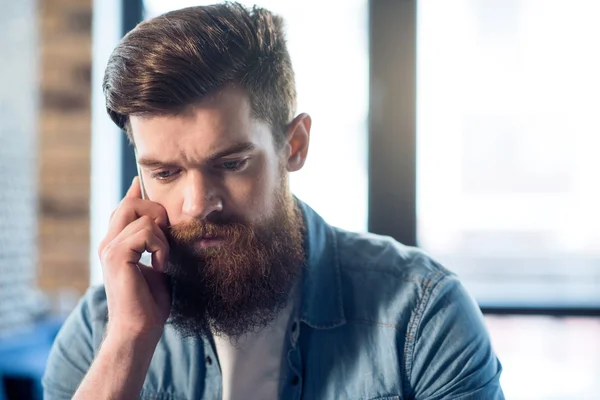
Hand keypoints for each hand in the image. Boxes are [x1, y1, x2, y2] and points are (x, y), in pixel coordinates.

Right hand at [98, 177, 170, 338]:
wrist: (140, 328)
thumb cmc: (151, 303)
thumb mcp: (157, 264)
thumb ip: (155, 243)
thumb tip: (164, 225)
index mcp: (117, 244)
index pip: (124, 208)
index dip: (135, 193)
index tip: (141, 182)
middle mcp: (109, 242)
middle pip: (131, 203)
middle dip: (157, 212)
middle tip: (166, 239)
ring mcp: (110, 247)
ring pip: (143, 215)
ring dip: (163, 237)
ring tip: (162, 259)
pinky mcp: (117, 255)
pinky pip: (147, 231)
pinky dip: (160, 247)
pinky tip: (159, 265)